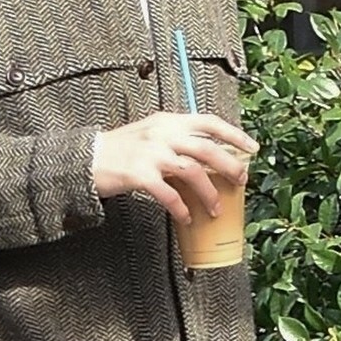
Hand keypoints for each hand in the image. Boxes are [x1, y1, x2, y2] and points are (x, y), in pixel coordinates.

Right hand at [91, 112, 256, 221]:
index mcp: (169, 121)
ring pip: (193, 172)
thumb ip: (177, 139)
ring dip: (209, 194)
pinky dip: (181, 209)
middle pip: (207, 148)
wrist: (88, 158)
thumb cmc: (122, 149)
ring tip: (216, 209)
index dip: (234, 134)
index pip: (209, 122)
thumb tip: (209, 156)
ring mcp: (151, 153)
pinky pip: (169, 194)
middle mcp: (163, 134)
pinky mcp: (139, 174)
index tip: (252, 148)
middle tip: (241, 181)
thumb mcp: (151, 133)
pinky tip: (186, 218)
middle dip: (230, 167)